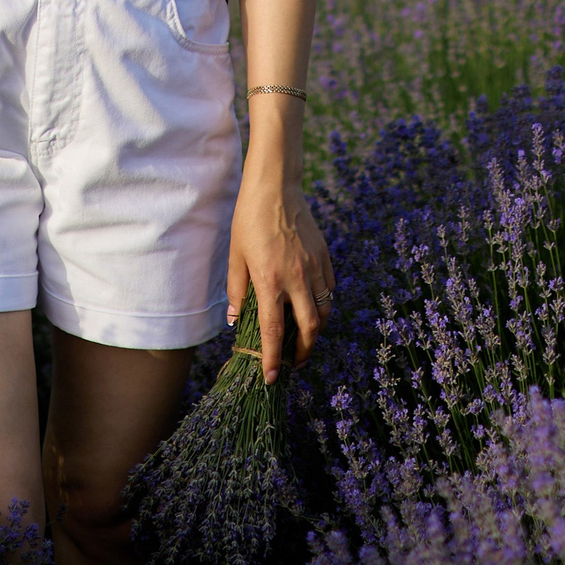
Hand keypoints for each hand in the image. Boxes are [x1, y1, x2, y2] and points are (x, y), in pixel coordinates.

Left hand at [227, 180, 335, 382]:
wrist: (275, 187)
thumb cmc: (249, 219)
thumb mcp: (235, 255)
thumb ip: (237, 291)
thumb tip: (237, 322)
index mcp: (270, 280)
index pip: (274, 331)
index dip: (273, 359)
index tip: (271, 377)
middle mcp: (296, 278)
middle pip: (308, 329)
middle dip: (303, 353)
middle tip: (294, 363)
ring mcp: (314, 267)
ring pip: (324, 311)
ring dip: (316, 332)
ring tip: (305, 340)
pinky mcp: (325, 257)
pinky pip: (329, 290)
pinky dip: (323, 305)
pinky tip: (312, 307)